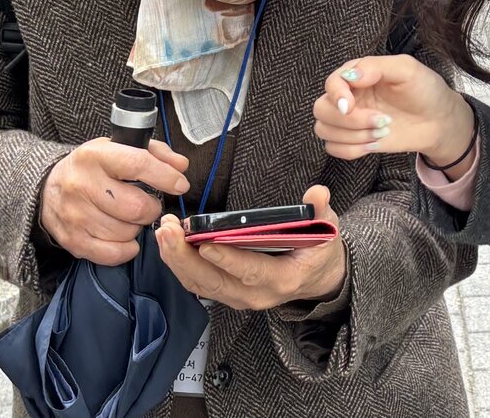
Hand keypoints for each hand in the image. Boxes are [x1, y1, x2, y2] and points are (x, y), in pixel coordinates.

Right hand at [39, 138, 189, 265]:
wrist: (48, 188)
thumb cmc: (93, 168)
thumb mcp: (118, 148)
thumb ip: (155, 153)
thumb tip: (181, 165)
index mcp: (95, 156)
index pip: (138, 164)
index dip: (166, 176)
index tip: (180, 184)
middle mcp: (82, 185)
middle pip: (136, 207)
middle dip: (151, 208)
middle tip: (147, 204)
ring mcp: (75, 215)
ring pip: (127, 232)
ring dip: (137, 227)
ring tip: (128, 217)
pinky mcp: (72, 240)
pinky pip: (114, 254)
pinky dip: (126, 248)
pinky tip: (122, 235)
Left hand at [156, 185, 346, 309]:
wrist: (315, 279)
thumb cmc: (317, 252)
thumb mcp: (326, 230)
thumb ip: (321, 212)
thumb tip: (317, 194)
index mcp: (282, 279)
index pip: (250, 271)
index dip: (227, 258)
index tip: (205, 243)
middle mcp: (255, 295)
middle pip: (214, 281)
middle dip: (186, 257)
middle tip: (169, 231)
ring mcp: (237, 297)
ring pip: (199, 283)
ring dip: (176, 259)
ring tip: (163, 232)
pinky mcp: (225, 293)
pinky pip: (197, 283)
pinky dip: (179, 264)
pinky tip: (168, 243)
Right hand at [312, 55, 473, 165]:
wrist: (439, 121)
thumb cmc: (425, 90)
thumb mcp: (407, 69)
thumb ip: (377, 66)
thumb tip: (351, 77)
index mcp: (357, 74)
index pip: (330, 83)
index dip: (336, 96)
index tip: (351, 106)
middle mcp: (349, 96)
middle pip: (321, 109)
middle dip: (348, 120)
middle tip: (380, 120)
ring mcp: (350, 120)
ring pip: (324, 130)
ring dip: (353, 136)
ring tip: (381, 131)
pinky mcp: (354, 140)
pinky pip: (334, 149)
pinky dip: (352, 150)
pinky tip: (374, 143)